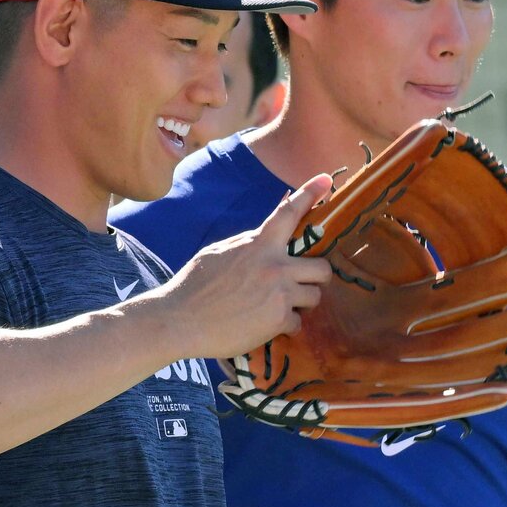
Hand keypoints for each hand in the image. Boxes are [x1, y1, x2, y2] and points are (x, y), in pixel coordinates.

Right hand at [158, 173, 333, 359]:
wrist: (179, 320)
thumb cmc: (194, 285)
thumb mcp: (219, 252)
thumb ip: (249, 243)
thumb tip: (266, 234)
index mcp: (258, 244)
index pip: (288, 213)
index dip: (309, 193)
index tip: (326, 179)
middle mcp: (274, 266)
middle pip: (323, 268)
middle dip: (315, 278)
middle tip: (300, 284)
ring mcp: (279, 294)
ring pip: (315, 297)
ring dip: (299, 304)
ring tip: (276, 307)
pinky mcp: (278, 321)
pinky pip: (297, 323)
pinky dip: (282, 326)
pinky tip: (262, 325)